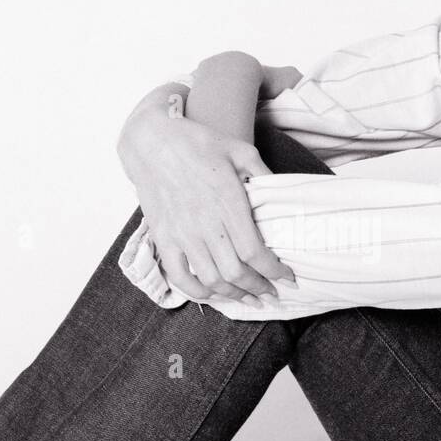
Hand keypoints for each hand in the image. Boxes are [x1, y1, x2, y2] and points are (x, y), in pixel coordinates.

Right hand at [119, 113, 297, 304]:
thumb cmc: (197, 143)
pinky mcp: (164, 238)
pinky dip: (199, 293)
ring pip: (212, 280)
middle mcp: (205, 223)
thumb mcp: (240, 149)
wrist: (151, 141)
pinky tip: (215, 294)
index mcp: (227, 202)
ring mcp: (182, 233)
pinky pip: (180, 277)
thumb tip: (284, 193)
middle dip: (259, 288)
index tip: (288, 278)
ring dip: (234, 295)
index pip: (254, 251)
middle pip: (236, 272)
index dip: (274, 271)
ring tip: (250, 298)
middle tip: (272, 293)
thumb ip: (264, 173)